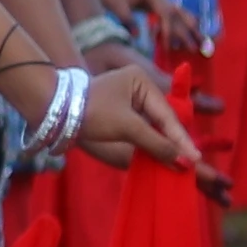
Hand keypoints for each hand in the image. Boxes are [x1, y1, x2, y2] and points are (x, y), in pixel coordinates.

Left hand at [75, 59, 213, 176]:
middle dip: (176, 142)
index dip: (181, 139)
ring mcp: (129, 101)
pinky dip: (152, 144)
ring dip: (165, 145)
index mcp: (142, 81)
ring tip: (182, 164)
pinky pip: (143, 130)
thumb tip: (183, 161)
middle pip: (164, 121)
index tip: (195, 159)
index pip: (167, 115)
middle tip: (192, 164)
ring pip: (155, 127)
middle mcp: (139, 88)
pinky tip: (163, 157)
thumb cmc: (90, 112)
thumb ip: (155, 143)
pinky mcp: (120, 114)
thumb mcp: (125, 126)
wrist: (52, 112)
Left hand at [96, 0, 204, 60]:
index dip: (168, 30)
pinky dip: (177, 26)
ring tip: (202, 42)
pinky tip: (183, 38)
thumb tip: (135, 36)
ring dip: (189, 28)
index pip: (166, 13)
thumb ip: (125, 19)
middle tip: (198, 47)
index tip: (169, 46)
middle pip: (178, 14)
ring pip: (178, 14)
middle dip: (188, 31)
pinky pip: (170, 16)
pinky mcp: (156, 3)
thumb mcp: (114, 3)